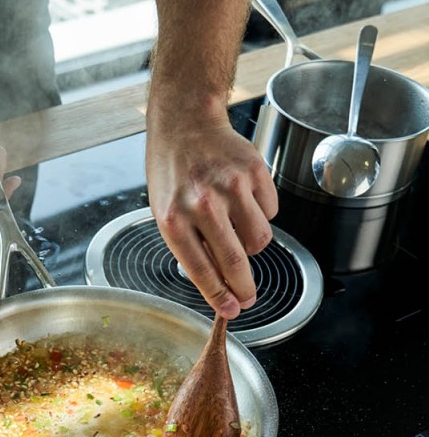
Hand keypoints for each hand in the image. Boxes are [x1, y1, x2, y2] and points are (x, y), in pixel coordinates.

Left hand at [145, 112, 277, 318]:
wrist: (185, 125)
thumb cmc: (172, 173)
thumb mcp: (166, 213)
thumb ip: (190, 245)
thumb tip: (219, 283)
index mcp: (174, 218)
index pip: (202, 269)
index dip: (219, 296)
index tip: (231, 310)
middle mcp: (202, 203)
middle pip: (236, 262)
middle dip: (245, 288)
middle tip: (247, 297)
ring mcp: (231, 186)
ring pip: (259, 239)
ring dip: (251, 246)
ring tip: (235, 229)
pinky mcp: (255, 171)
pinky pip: (270, 212)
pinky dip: (260, 214)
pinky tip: (242, 200)